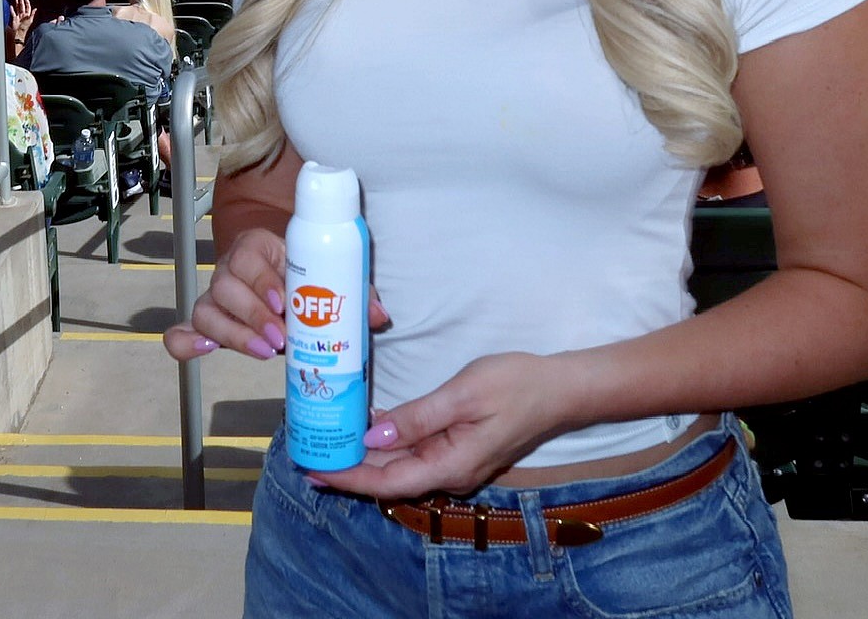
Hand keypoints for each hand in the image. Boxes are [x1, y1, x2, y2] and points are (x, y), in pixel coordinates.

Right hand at [165, 230, 389, 362]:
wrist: (281, 271)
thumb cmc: (306, 272)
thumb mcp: (327, 274)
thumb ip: (352, 292)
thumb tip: (380, 317)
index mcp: (259, 247)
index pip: (249, 256)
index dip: (262, 280)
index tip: (282, 303)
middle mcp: (231, 269)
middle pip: (225, 286)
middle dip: (252, 315)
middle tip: (280, 339)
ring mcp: (217, 297)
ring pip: (207, 310)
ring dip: (233, 334)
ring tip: (264, 352)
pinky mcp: (210, 323)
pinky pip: (184, 330)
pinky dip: (185, 342)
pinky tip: (201, 352)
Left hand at [311, 352, 569, 499]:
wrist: (561, 388)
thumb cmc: (517, 385)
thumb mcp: (463, 394)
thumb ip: (418, 417)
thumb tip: (375, 435)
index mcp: (449, 465)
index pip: (386, 482)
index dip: (347, 477)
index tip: (312, 470)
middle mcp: (449, 471)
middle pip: (388, 477)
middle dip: (347, 467)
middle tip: (306, 451)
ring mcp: (454, 461)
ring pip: (399, 463)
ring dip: (365, 453)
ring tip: (326, 438)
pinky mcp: (457, 446)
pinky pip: (414, 449)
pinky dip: (388, 440)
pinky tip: (365, 424)